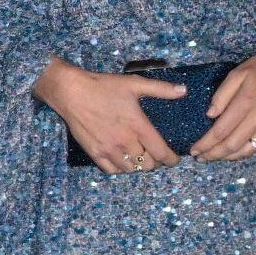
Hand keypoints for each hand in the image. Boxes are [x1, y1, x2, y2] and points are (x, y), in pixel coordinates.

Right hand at [34, 57, 184, 173]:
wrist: (72, 92)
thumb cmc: (104, 87)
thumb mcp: (134, 83)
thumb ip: (160, 89)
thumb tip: (183, 91)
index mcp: (138, 126)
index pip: (161, 152)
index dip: (171, 160)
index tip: (174, 160)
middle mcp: (125, 141)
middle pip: (148, 164)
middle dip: (155, 161)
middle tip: (154, 154)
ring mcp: (109, 149)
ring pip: (131, 169)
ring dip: (138, 165)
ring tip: (139, 157)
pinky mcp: (95, 153)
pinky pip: (113, 171)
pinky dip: (121, 168)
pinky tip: (123, 160)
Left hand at [190, 39, 255, 161]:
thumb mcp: (238, 72)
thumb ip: (222, 94)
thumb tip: (210, 115)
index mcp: (245, 102)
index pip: (221, 130)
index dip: (206, 143)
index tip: (194, 149)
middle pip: (231, 145)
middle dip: (213, 154)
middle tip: (199, 158)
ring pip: (245, 150)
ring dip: (227, 157)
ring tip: (212, 157)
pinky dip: (242, 153)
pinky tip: (232, 152)